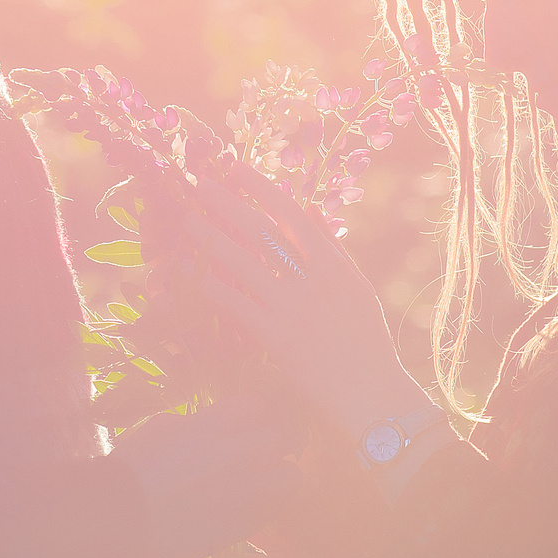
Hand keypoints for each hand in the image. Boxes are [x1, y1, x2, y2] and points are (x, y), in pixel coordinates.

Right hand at [109, 393, 302, 557]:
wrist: (120, 519)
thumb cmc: (132, 468)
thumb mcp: (162, 426)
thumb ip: (199, 422)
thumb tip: (213, 424)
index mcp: (221, 421)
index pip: (262, 405)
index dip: (254, 415)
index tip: (246, 424)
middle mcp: (243, 451)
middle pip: (280, 437)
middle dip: (268, 444)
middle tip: (251, 455)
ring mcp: (248, 489)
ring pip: (290, 474)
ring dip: (277, 475)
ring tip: (258, 483)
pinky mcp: (245, 523)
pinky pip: (273, 509)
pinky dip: (266, 506)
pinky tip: (245, 507)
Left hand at [141, 164, 437, 443]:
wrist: (369, 389)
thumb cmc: (366, 339)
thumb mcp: (357, 287)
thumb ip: (333, 247)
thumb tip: (311, 209)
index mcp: (333, 263)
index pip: (291, 213)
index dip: (259, 188)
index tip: (233, 167)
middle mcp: (311, 279)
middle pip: (261, 231)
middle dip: (227, 204)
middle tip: (197, 184)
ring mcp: (292, 307)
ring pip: (243, 263)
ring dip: (212, 238)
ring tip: (188, 220)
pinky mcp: (276, 336)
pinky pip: (238, 304)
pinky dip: (216, 286)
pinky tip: (195, 272)